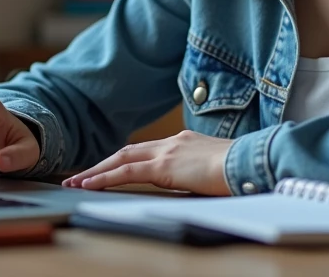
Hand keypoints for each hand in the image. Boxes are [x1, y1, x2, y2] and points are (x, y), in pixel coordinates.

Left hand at [61, 130, 232, 195]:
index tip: (107, 169)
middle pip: (128, 152)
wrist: (252, 163)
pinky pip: (127, 172)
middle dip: (102, 164)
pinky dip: (105, 178)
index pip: (146, 150)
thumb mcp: (215, 171)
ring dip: (96, 171)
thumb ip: (198, 174)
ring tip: (76, 183)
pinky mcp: (165, 166)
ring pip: (122, 160)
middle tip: (81, 177)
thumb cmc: (242, 171)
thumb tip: (190, 187)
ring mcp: (168, 152)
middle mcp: (173, 142)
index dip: (124, 160)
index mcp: (184, 141)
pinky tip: (89, 186)